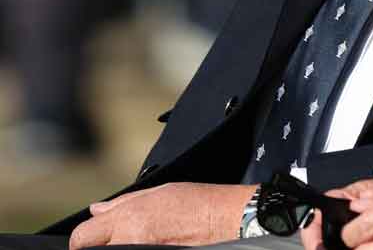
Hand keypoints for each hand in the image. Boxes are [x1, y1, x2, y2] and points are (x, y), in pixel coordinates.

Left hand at [69, 181, 253, 246]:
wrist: (227, 220)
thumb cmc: (199, 202)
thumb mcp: (160, 191)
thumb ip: (122, 203)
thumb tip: (96, 210)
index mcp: (127, 219)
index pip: (82, 237)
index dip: (85, 237)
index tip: (92, 239)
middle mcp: (129, 241)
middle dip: (101, 245)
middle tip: (118, 240)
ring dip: (121, 246)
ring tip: (142, 239)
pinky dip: (137, 249)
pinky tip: (156, 243)